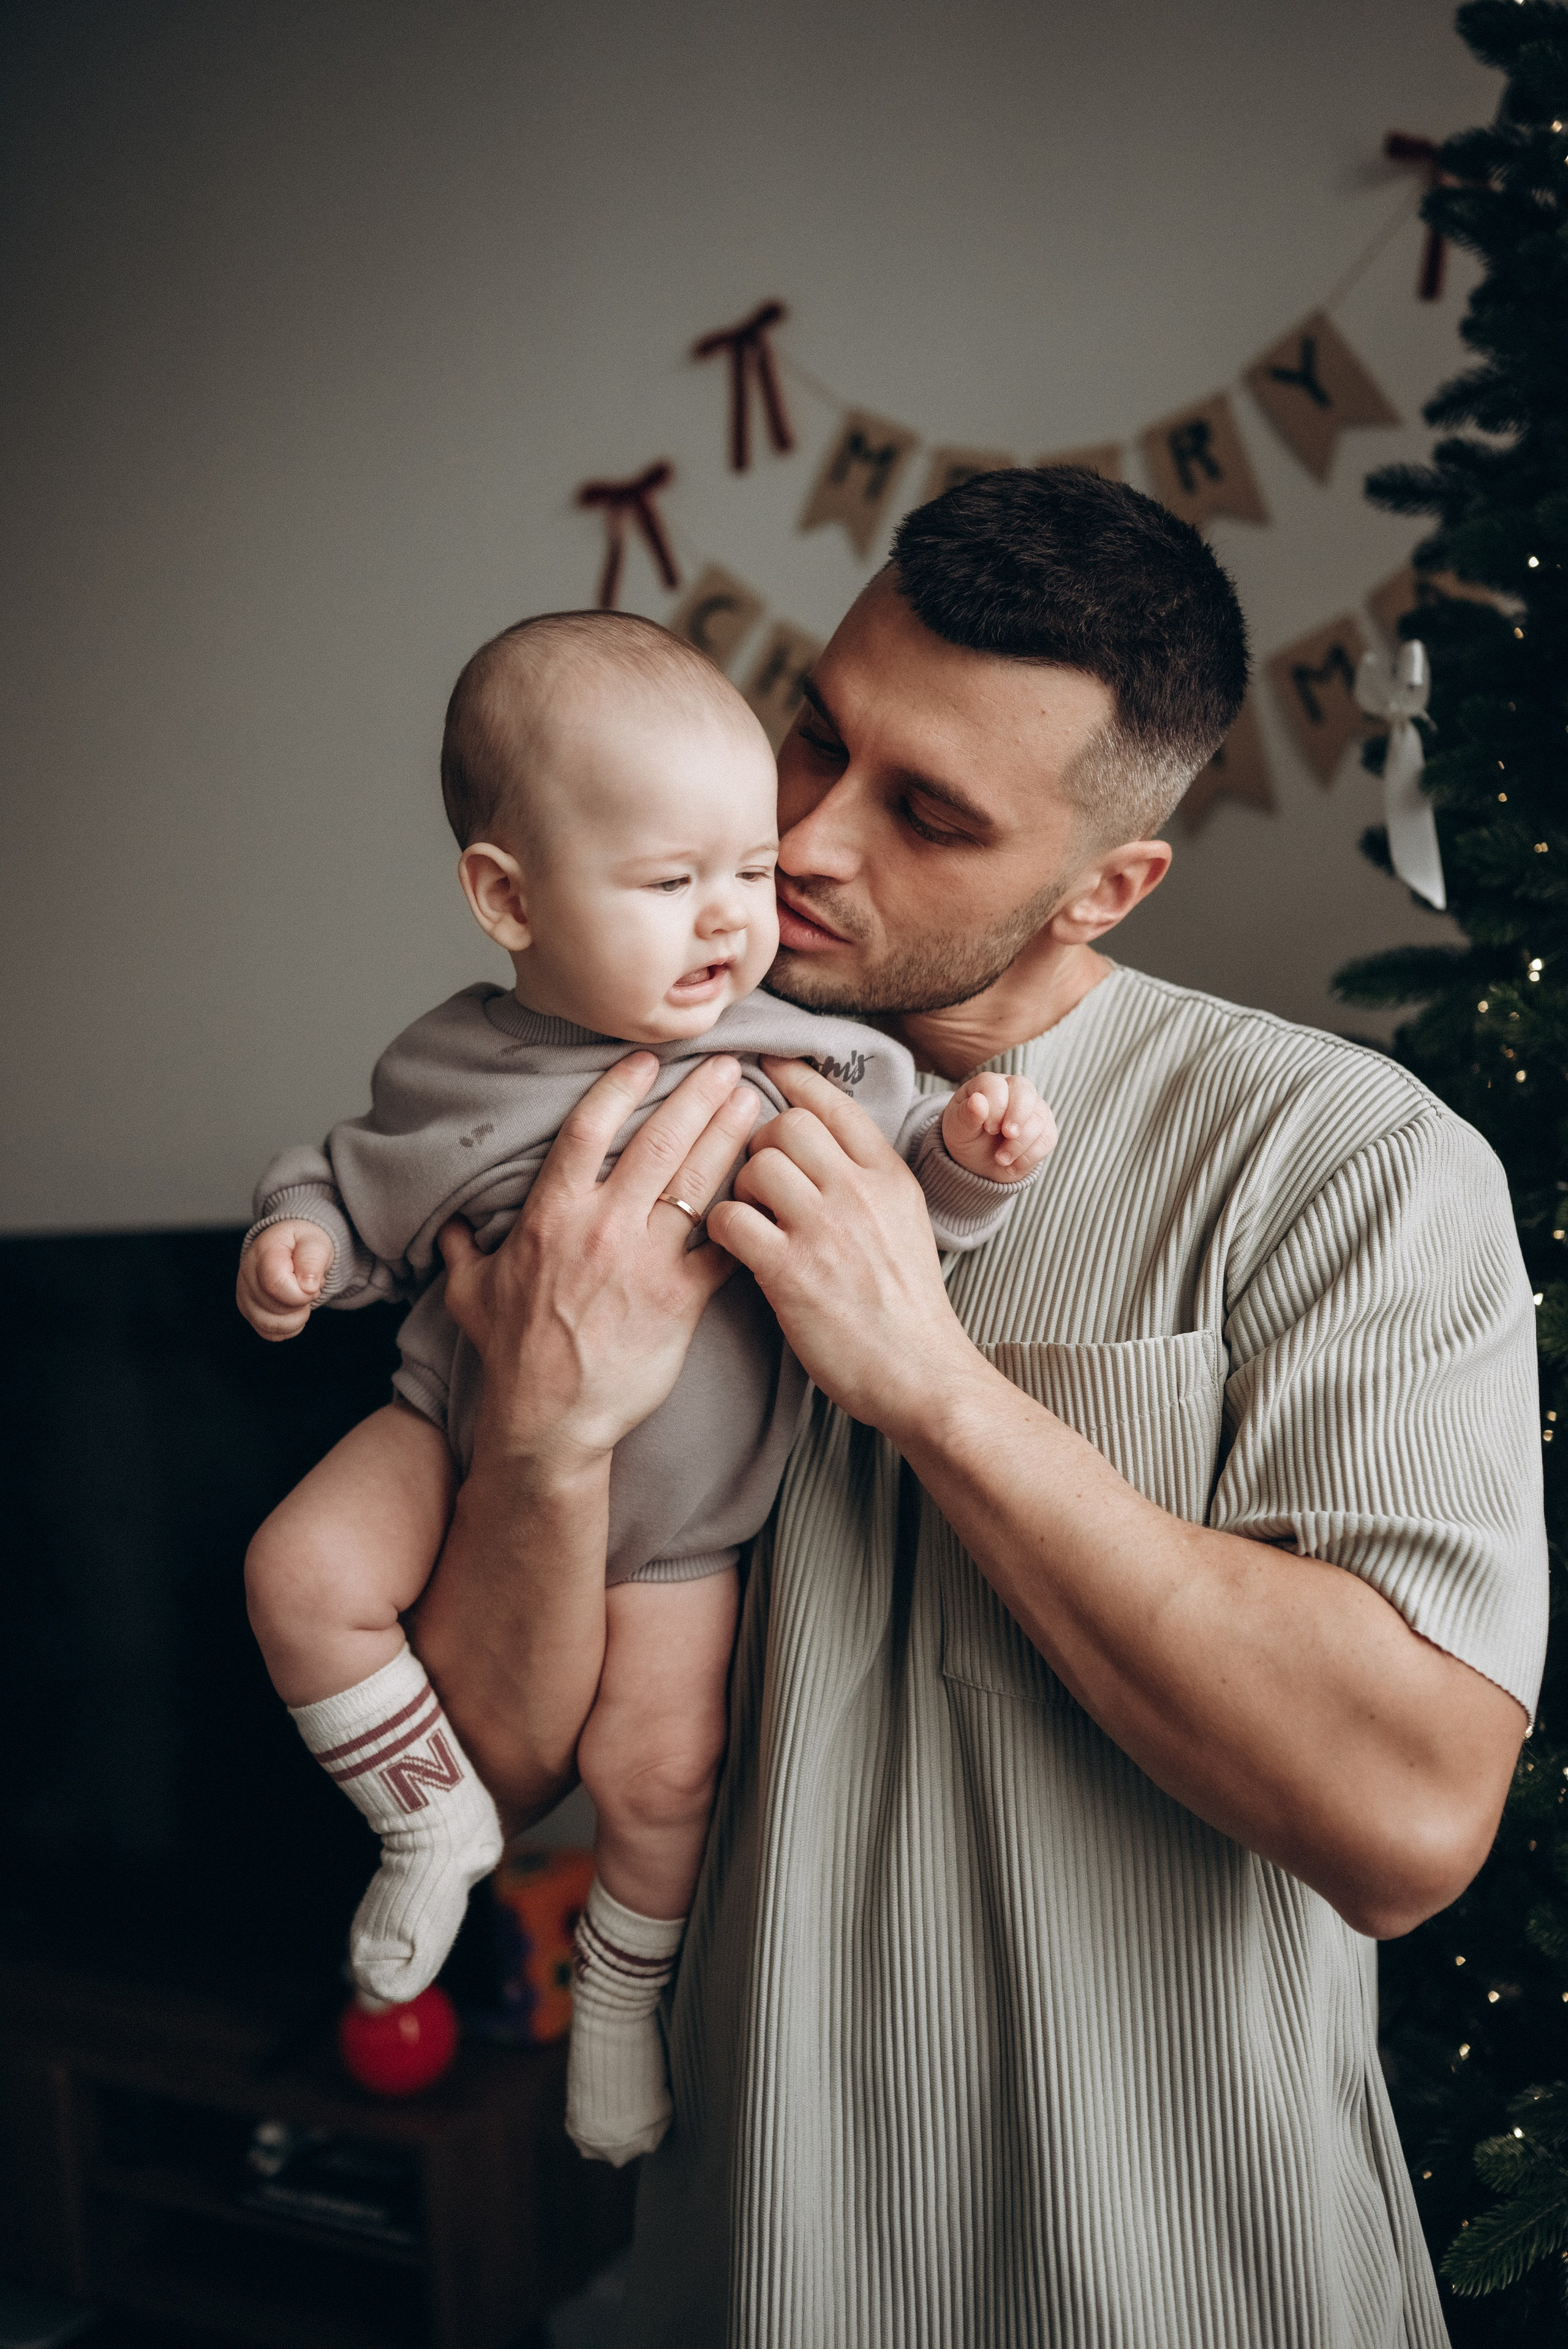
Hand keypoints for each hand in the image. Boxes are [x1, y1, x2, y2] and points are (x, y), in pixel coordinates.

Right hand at [237, 1219, 334, 1339]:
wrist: (292, 1247)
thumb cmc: (303, 1244)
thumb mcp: (316, 1242)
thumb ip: (313, 1260)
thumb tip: (307, 1287)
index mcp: (264, 1251)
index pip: (275, 1284)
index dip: (301, 1293)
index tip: (312, 1285)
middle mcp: (247, 1273)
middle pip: (274, 1307)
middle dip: (301, 1303)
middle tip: (309, 1287)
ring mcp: (244, 1294)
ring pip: (269, 1324)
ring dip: (296, 1318)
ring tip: (302, 1299)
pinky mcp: (248, 1311)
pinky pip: (269, 1332)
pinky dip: (289, 1328)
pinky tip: (295, 1310)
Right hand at [436, 1051, 761, 1473]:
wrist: (549, 1420)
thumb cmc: (511, 1355)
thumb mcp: (469, 1292)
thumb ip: (465, 1246)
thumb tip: (453, 1219)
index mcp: (551, 1215)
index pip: (588, 1129)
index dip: (620, 1086)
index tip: (648, 1061)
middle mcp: (602, 1228)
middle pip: (659, 1141)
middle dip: (698, 1095)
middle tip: (729, 1064)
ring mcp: (646, 1263)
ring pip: (698, 1182)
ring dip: (730, 1136)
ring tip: (754, 1103)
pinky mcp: (682, 1301)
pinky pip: (723, 1246)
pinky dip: (748, 1215)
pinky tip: (769, 1188)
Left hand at [706, 1057, 975, 1434]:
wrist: (921, 1374)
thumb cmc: (906, 1308)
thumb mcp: (905, 1223)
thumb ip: (868, 1181)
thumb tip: (822, 1145)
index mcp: (890, 1176)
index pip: (834, 1103)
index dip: (794, 1077)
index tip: (767, 1064)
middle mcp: (859, 1191)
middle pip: (787, 1124)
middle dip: (761, 1144)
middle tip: (759, 1180)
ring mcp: (825, 1229)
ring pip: (756, 1163)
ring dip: (739, 1186)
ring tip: (750, 1216)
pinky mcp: (791, 1271)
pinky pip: (730, 1217)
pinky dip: (723, 1227)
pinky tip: (736, 1247)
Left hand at [940, 1073, 1055, 1181]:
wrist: (978, 1163)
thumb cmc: (966, 1138)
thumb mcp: (958, 1130)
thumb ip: (966, 1115)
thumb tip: (977, 1100)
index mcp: (988, 1085)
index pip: (997, 1085)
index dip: (996, 1105)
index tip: (988, 1128)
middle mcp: (1013, 1091)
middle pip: (1025, 1091)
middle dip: (1017, 1116)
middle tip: (1007, 1135)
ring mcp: (1033, 1108)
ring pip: (1039, 1118)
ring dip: (1020, 1144)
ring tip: (1001, 1160)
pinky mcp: (1045, 1129)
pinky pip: (1047, 1139)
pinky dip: (1030, 1157)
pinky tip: (1013, 1166)